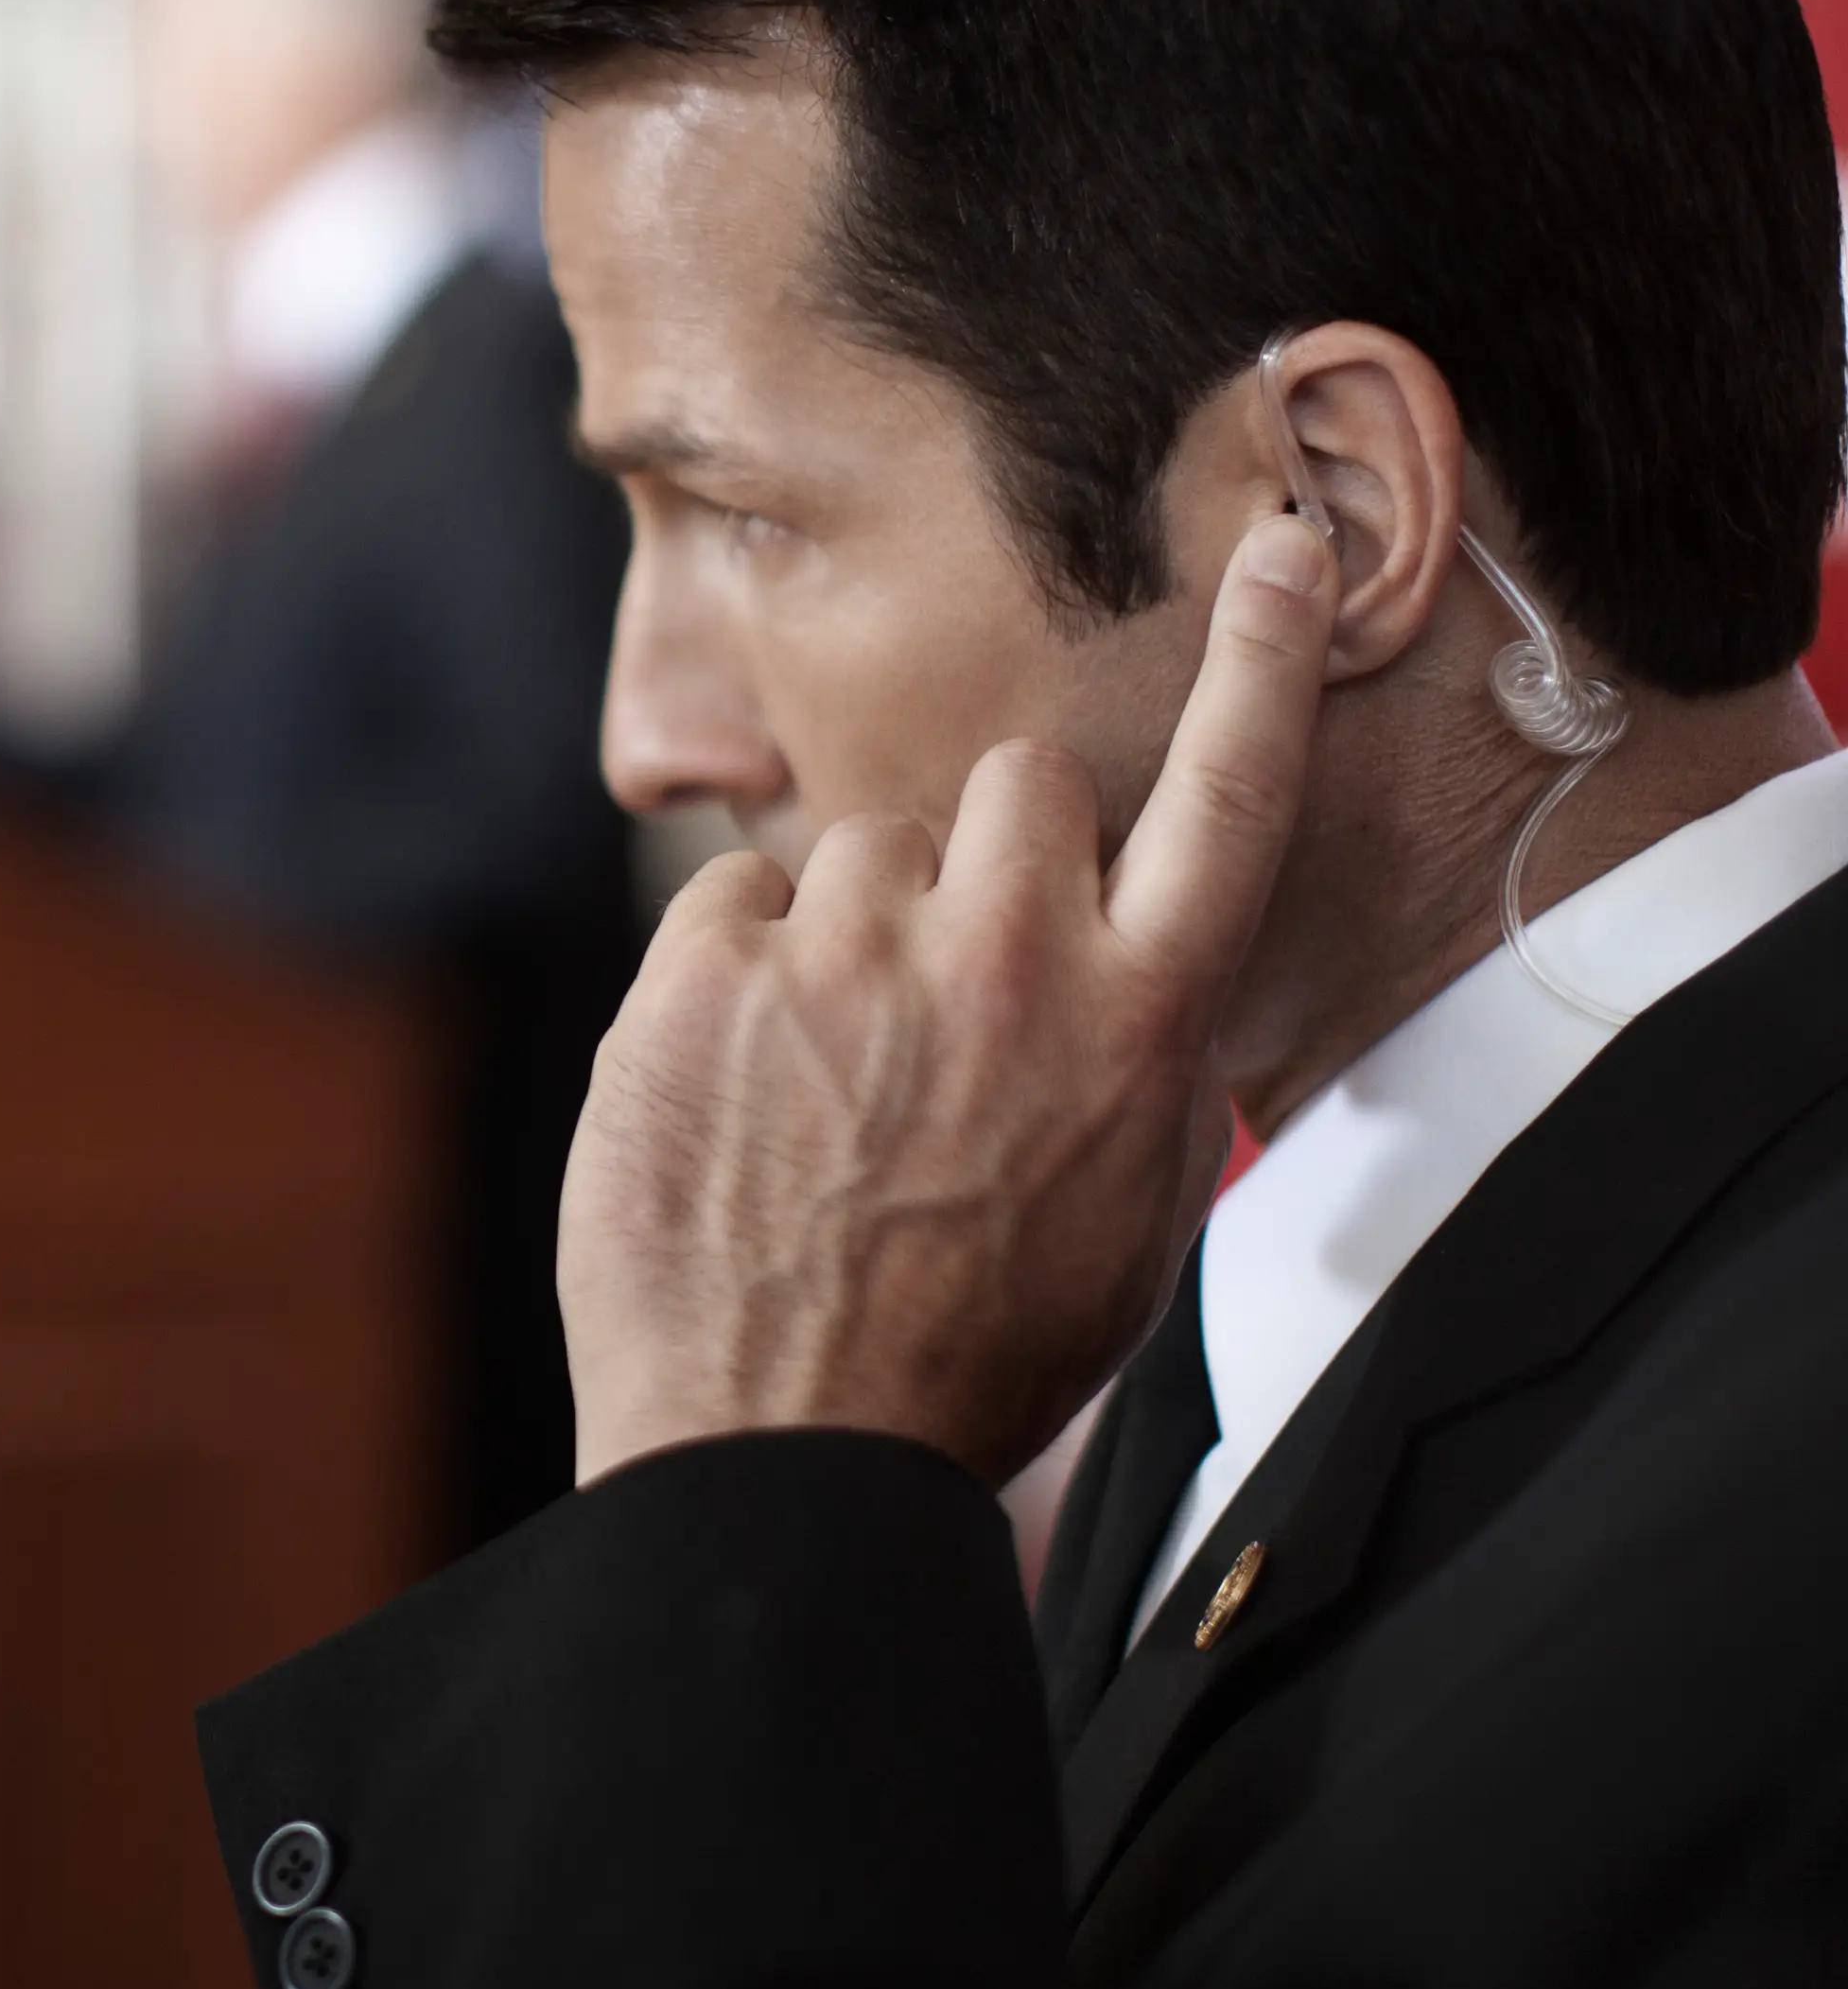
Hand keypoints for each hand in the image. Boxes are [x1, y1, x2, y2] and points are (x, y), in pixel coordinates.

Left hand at [559, 514, 1338, 1485]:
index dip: (1267, 659)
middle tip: (941, 982)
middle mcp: (1010, 960)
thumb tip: (1132, 971)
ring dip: (847, 929)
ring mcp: (848, 960)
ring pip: (861, 844)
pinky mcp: (703, 974)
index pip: (1230, 794)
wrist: (783, 1447)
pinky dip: (729, 972)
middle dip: (982, 852)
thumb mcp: (1128, 1220)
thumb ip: (1140, 1061)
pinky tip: (740, 1086)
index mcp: (1139, 1024)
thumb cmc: (968, 1352)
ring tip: (826, 1078)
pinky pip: (729, 898)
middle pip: (1016, 784)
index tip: (1285, 541)